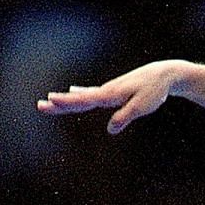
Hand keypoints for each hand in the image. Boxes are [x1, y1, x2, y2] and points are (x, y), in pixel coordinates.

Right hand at [36, 60, 204, 132]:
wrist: (164, 74)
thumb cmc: (154, 91)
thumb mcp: (142, 106)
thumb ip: (125, 117)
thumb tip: (110, 130)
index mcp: (110, 95)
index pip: (84, 100)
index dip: (67, 102)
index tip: (51, 101)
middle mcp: (105, 91)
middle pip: (78, 98)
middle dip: (59, 103)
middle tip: (40, 105)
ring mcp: (108, 89)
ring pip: (82, 95)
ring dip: (65, 98)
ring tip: (48, 99)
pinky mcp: (113, 90)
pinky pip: (92, 92)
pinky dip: (80, 92)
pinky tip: (72, 90)